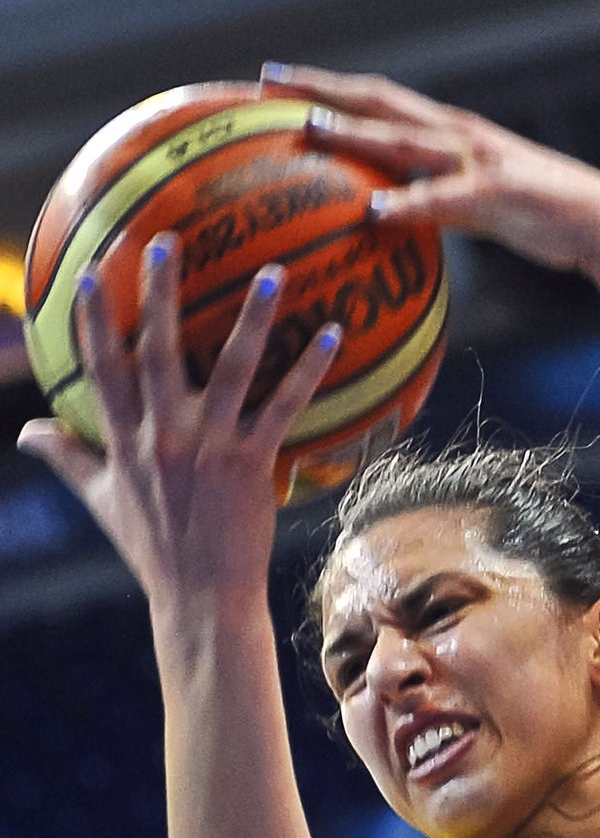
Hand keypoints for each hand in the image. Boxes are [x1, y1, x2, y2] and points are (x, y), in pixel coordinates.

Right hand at [15, 236, 338, 600]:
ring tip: (271, 272)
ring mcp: (208, 448)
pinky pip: (284, 407)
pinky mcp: (252, 464)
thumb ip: (67, 456)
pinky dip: (308, 369)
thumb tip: (25, 431)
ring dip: (252, 318)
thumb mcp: (101, 500)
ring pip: (232, 369)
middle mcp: (161, 436)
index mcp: (123, 441)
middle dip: (160, 294)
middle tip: (166, 241)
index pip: (101, 368)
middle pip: (158, 351)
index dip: (94, 320)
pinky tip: (331, 335)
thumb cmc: (153, 548)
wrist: (200, 596)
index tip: (92, 274)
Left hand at [259, 64, 599, 273]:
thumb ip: (431, 197)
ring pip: (403, 138)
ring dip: (354, 132)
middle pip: (377, 100)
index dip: (323, 85)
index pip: (375, 97)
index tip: (271, 80)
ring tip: (309, 128)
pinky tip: (376, 211)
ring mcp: (474, 160)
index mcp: (448, 128)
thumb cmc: (537, 213)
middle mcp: (455, 132)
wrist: (599, 219)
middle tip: (264, 82)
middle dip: (319, 88)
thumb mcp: (476, 198)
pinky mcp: (495, 196)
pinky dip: (409, 202)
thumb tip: (386, 213)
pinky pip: (444, 199)